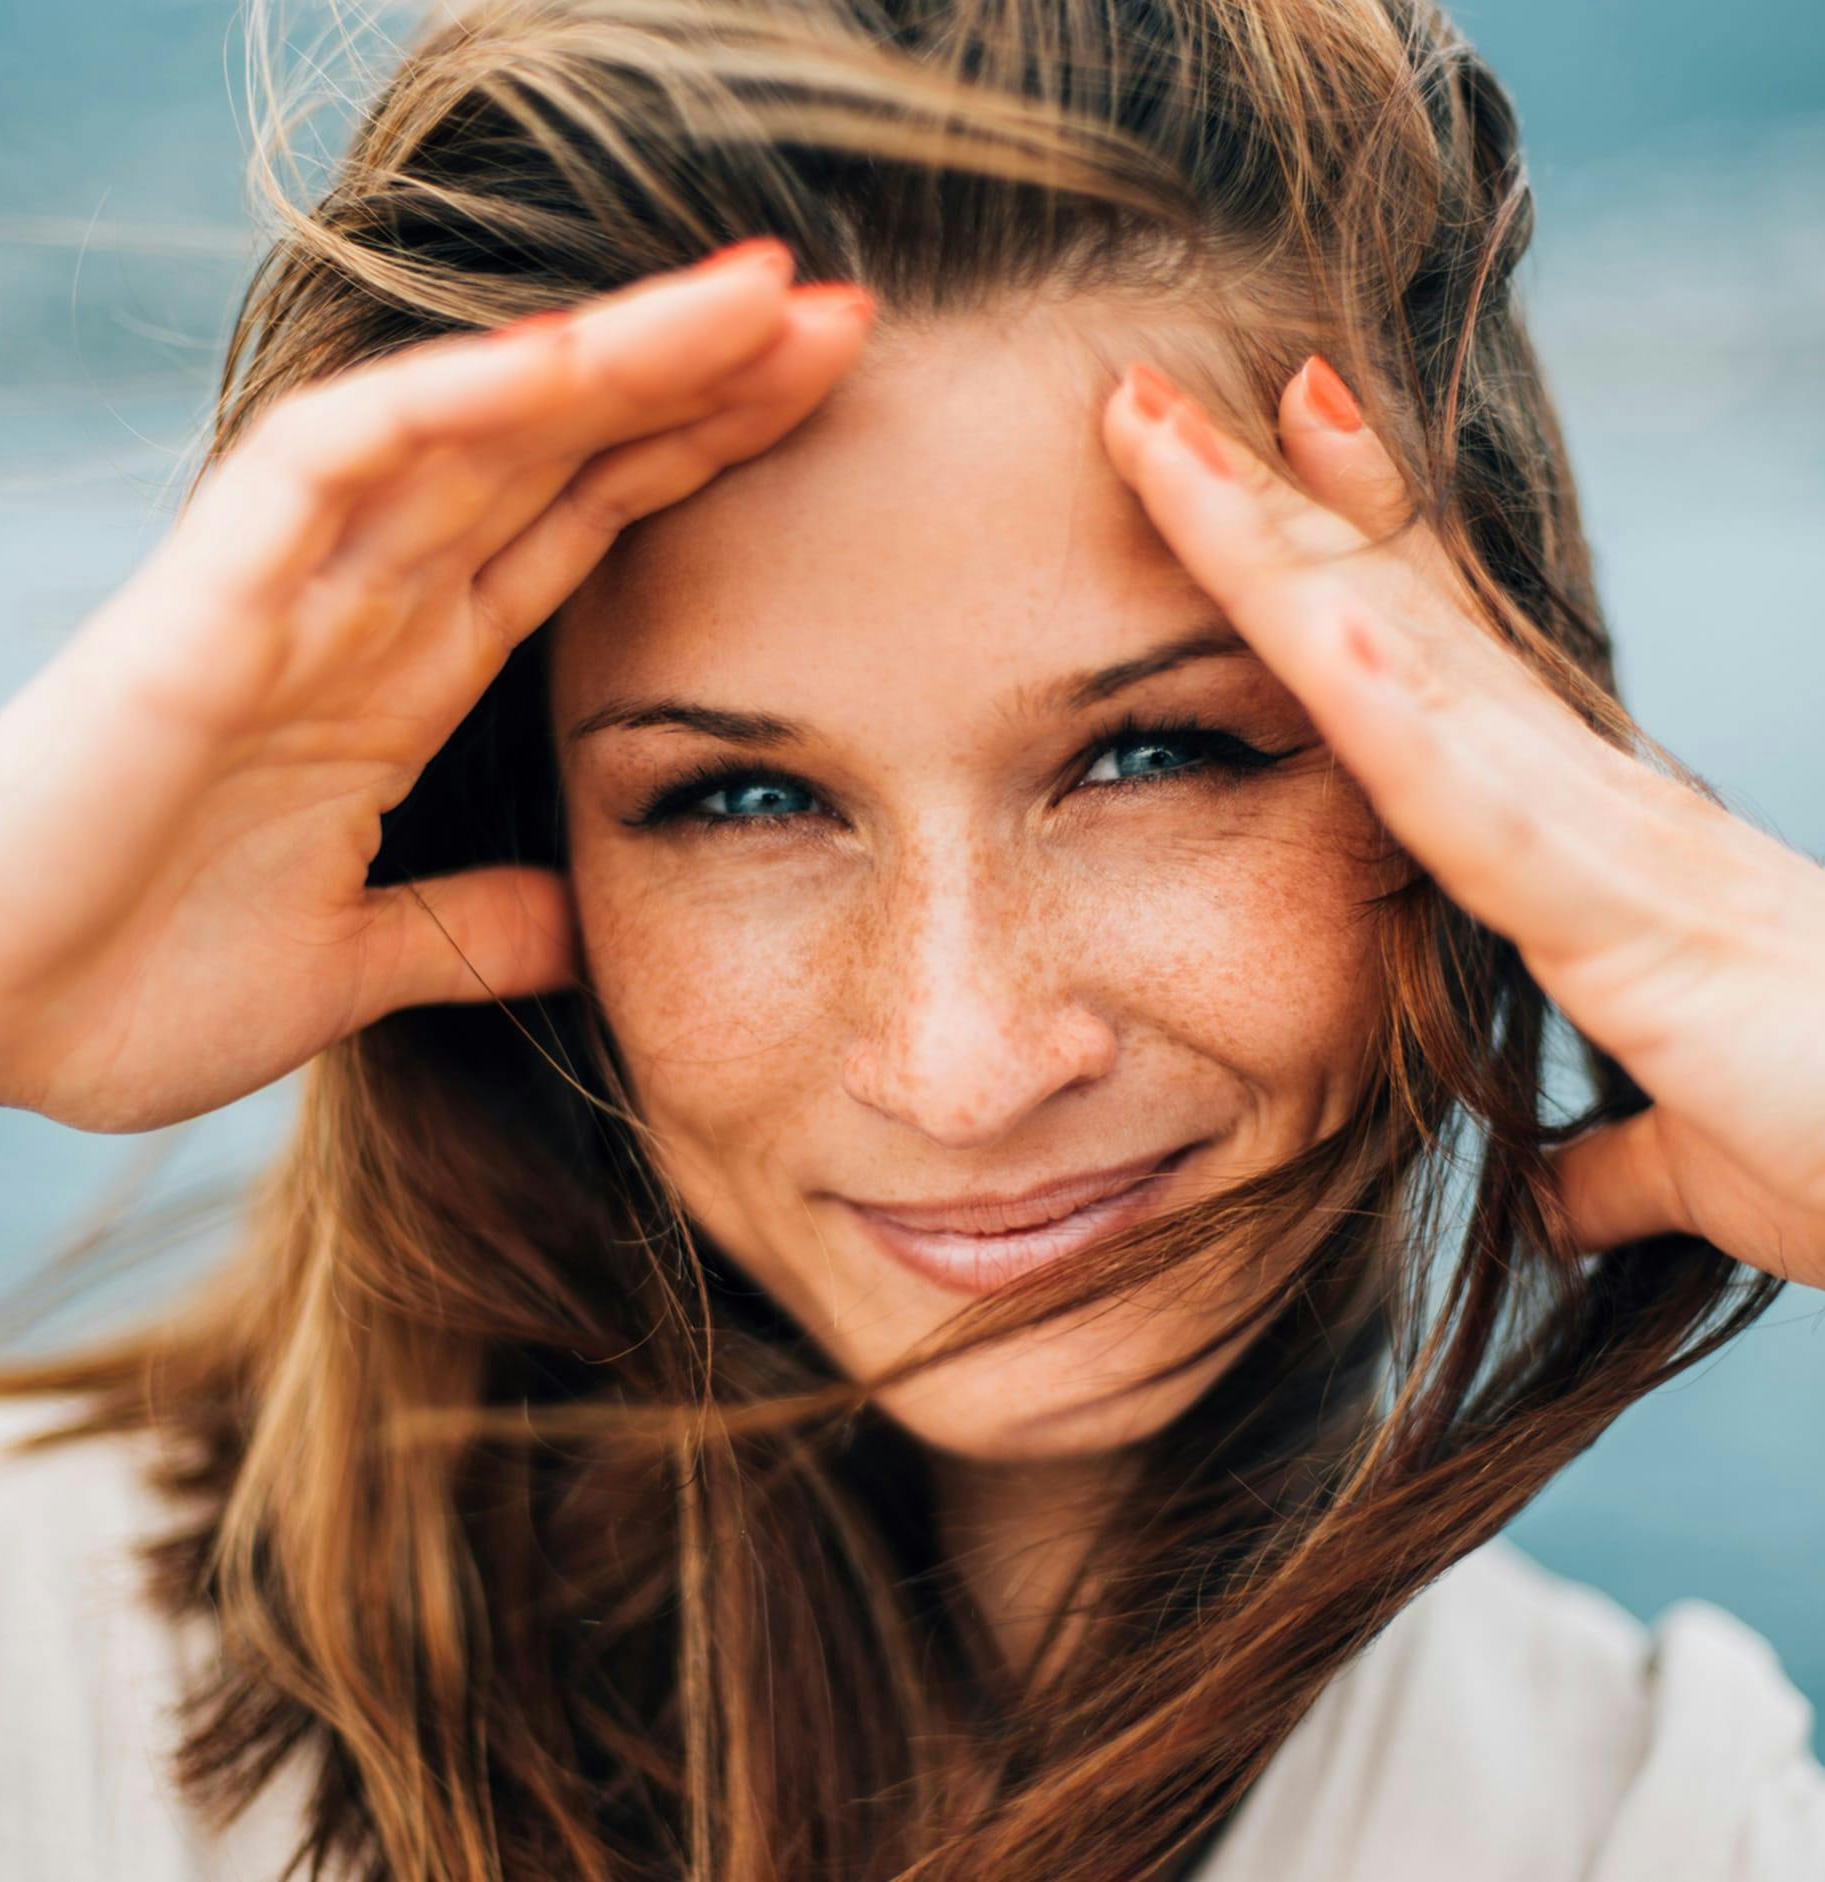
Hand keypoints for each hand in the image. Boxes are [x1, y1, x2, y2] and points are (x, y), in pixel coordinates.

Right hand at [0, 242, 873, 1131]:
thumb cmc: (133, 987)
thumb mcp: (363, 963)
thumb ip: (477, 928)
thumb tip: (587, 919)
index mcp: (404, 679)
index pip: (581, 529)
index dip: (699, 458)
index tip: (823, 409)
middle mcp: (362, 609)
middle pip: (558, 455)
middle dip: (700, 378)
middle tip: (847, 313)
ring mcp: (284, 594)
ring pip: (473, 427)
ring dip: (616, 355)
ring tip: (764, 297)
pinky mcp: (200, 608)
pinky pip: (329, 466)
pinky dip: (444, 406)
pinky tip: (568, 363)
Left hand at [1102, 354, 1824, 1287]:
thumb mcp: (1699, 1155)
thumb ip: (1617, 1155)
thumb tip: (1568, 1194)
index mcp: (1589, 844)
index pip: (1428, 672)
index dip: (1332, 562)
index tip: (1247, 459)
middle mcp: (1587, 801)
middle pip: (1390, 618)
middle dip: (1266, 504)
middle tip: (1148, 394)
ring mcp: (1604, 840)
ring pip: (1399, 665)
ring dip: (1277, 549)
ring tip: (1165, 434)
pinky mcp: (1629, 916)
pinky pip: (1477, 801)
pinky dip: (1391, 708)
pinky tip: (1311, 621)